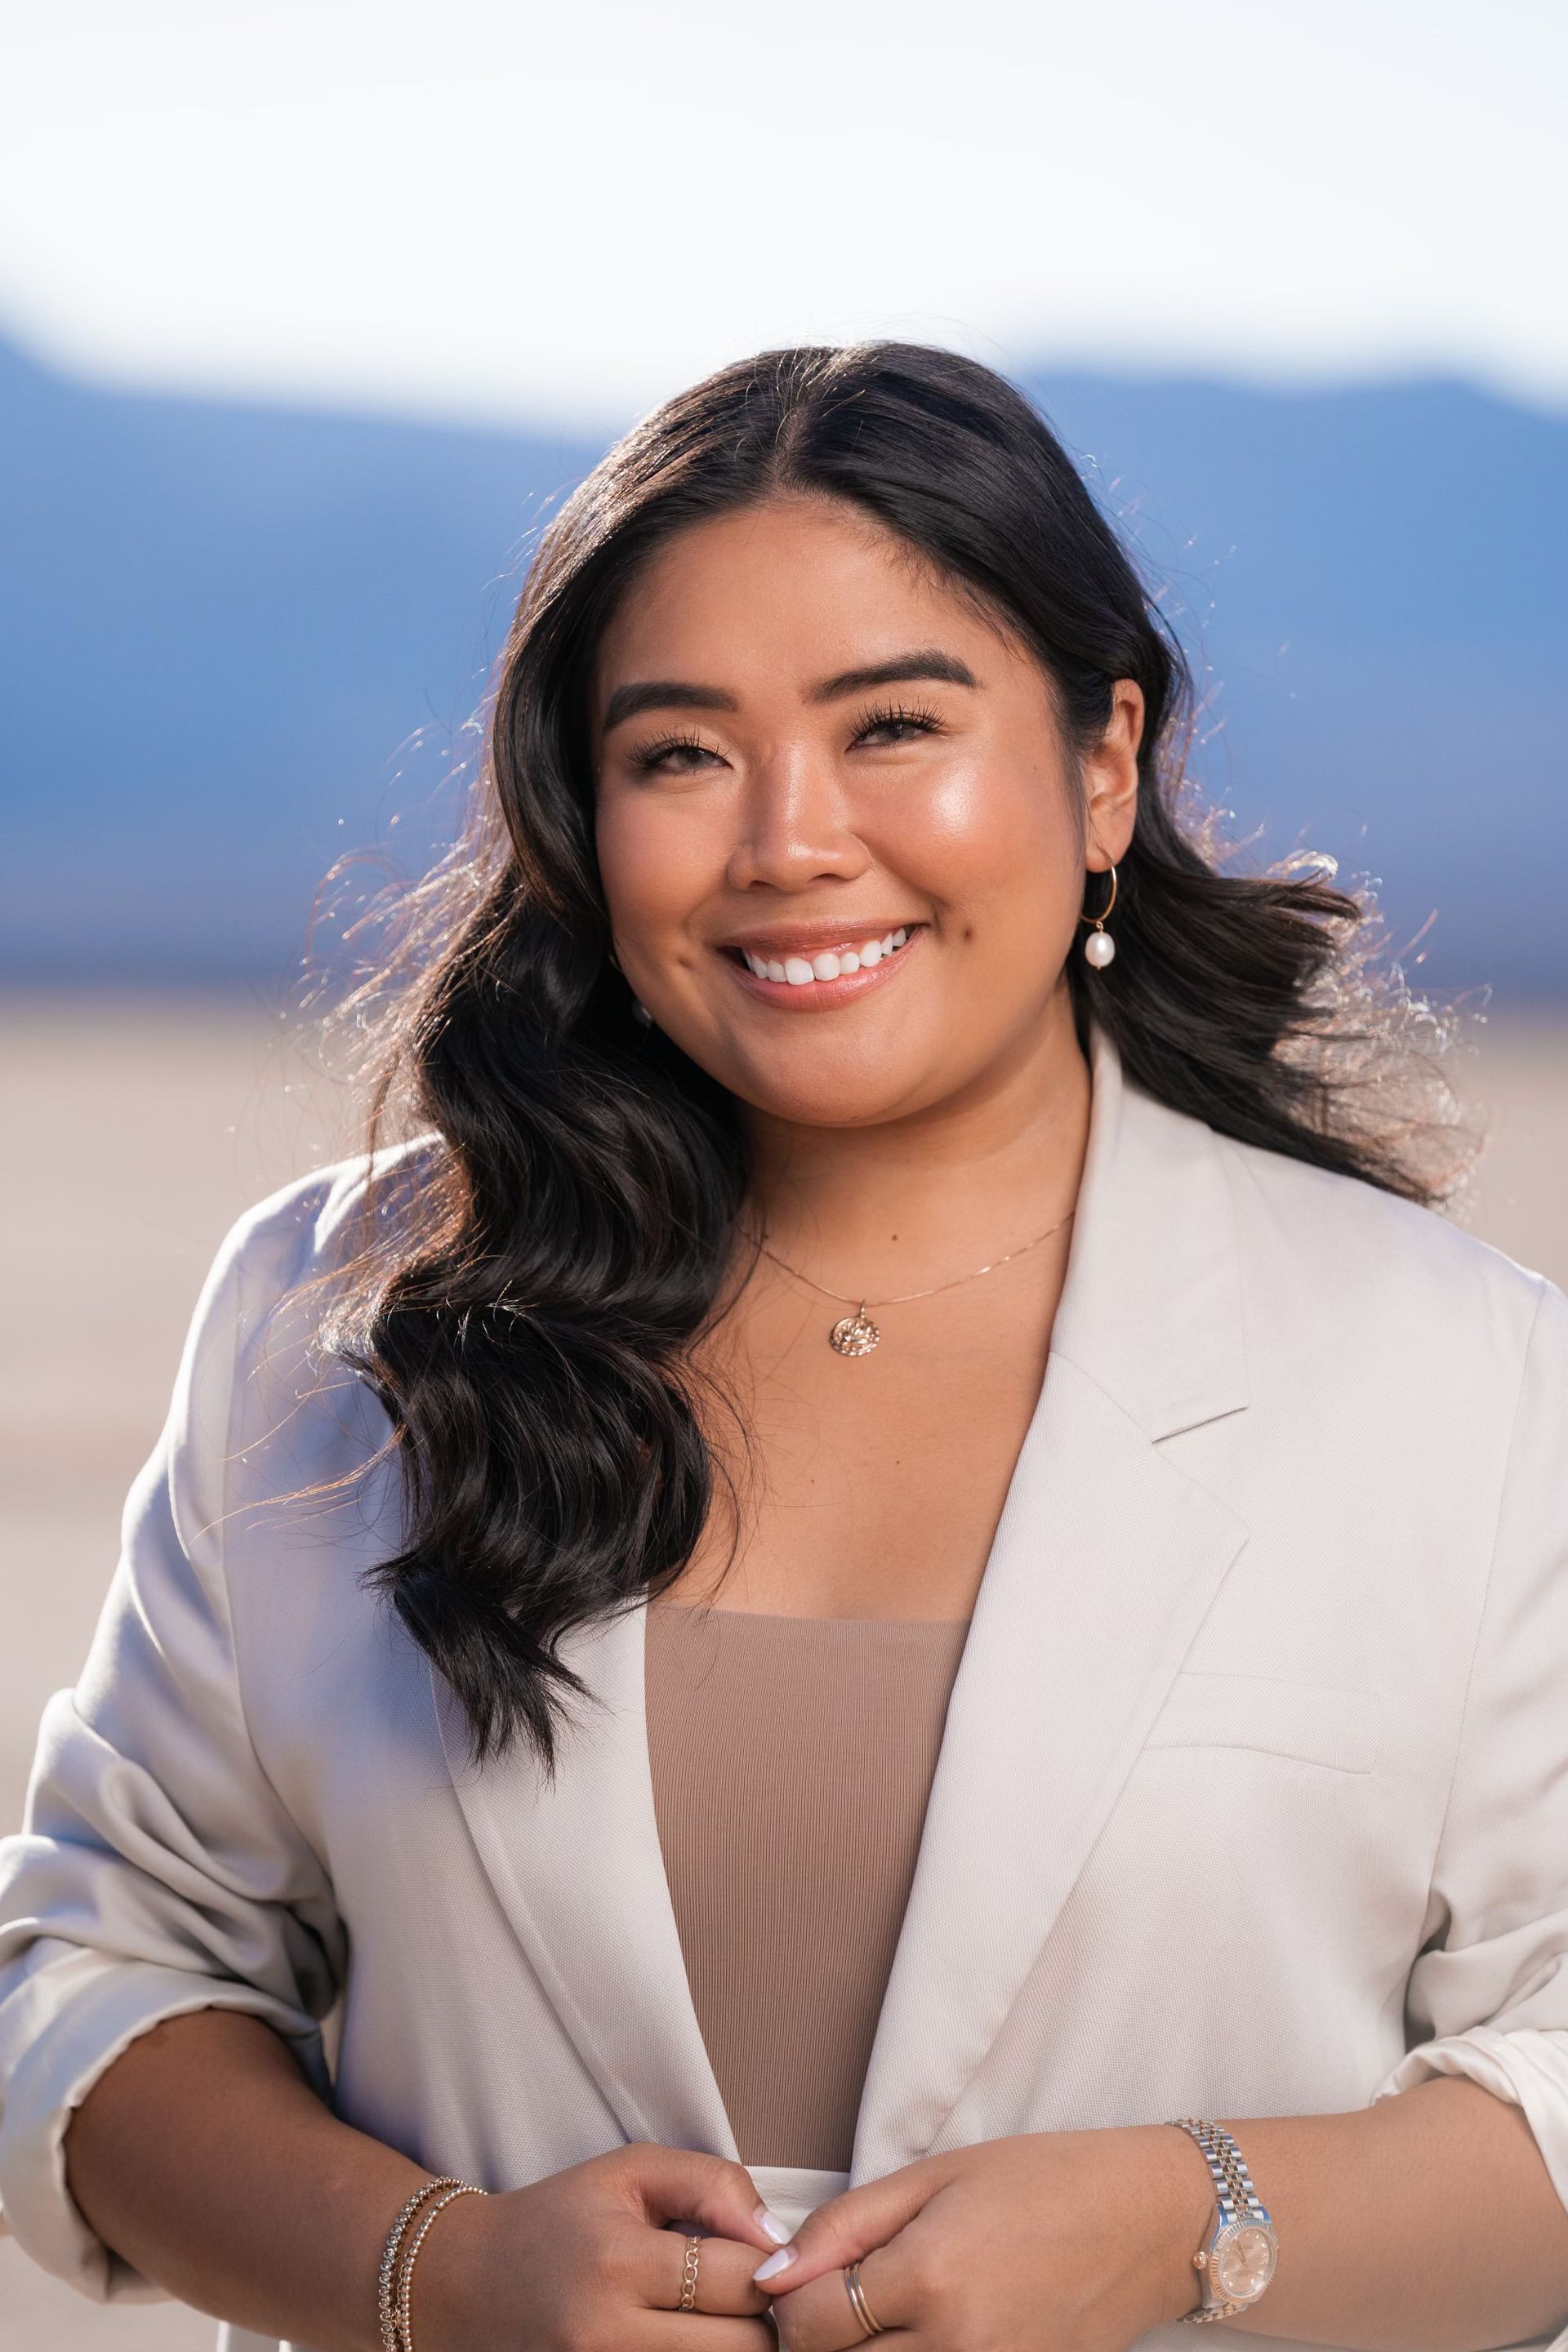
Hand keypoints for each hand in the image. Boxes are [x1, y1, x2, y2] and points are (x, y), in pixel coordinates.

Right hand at [416, 2141, 790, 2351]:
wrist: (464, 2285)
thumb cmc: (558, 2220)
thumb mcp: (629, 2170)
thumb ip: (711, 2184)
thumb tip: (776, 2239)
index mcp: (617, 2262)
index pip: (741, 2281)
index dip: (772, 2269)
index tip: (769, 2260)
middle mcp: (606, 2336)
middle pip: (742, 2349)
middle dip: (762, 2322)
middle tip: (751, 2298)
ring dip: (733, 2349)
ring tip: (719, 2320)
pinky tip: (689, 2339)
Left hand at [759, 2129, 1212, 2351]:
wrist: (1143, 2223)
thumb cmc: (1041, 2181)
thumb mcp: (933, 2177)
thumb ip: (844, 2226)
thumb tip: (771, 2275)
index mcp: (928, 2278)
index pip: (808, 2325)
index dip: (789, 2303)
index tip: (800, 2281)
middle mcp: (956, 2347)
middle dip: (820, 2340)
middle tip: (837, 2302)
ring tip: (882, 2318)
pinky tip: (924, 2337)